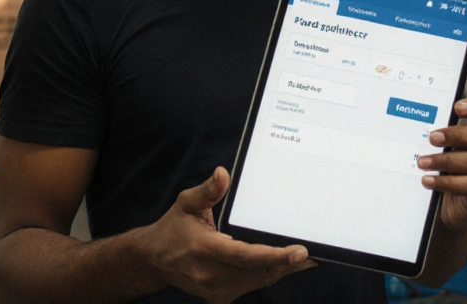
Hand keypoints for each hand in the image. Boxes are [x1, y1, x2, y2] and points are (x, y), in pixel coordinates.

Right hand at [141, 167, 316, 303]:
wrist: (154, 260)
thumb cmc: (174, 228)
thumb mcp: (186, 203)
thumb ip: (208, 190)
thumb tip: (223, 174)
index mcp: (205, 249)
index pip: (247, 255)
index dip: (276, 255)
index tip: (300, 252)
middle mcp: (210, 274)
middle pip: (259, 272)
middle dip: (287, 263)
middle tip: (312, 253)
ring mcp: (215, 290)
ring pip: (258, 281)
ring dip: (280, 270)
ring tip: (302, 259)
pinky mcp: (219, 297)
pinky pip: (251, 286)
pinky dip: (267, 276)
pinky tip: (282, 266)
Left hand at [417, 97, 466, 228]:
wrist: (449, 206)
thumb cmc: (446, 169)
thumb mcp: (446, 149)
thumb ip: (443, 136)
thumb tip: (421, 126)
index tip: (457, 107)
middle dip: (457, 135)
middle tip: (432, 138)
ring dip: (445, 160)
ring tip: (422, 162)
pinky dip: (446, 182)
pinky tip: (428, 180)